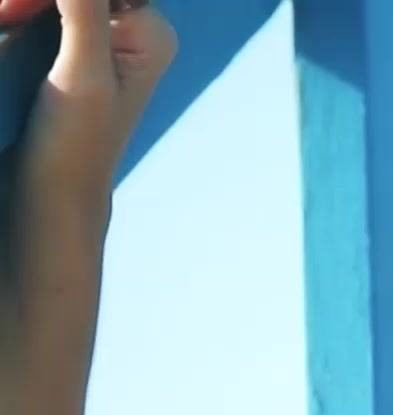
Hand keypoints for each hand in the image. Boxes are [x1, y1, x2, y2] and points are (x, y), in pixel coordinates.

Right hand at [2, 0, 169, 355]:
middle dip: (31, 2)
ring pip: (49, 2)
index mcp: (150, 32)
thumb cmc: (74, 144)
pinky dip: (17, 16)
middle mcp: (132, 28)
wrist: (51, 190)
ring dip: (20, 8)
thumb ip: (84, 11)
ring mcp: (97, 35)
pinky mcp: (65, 45)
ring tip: (6, 26)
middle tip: (7, 20)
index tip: (17, 10)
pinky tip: (6, 29)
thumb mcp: (83, 73)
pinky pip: (37, 12)